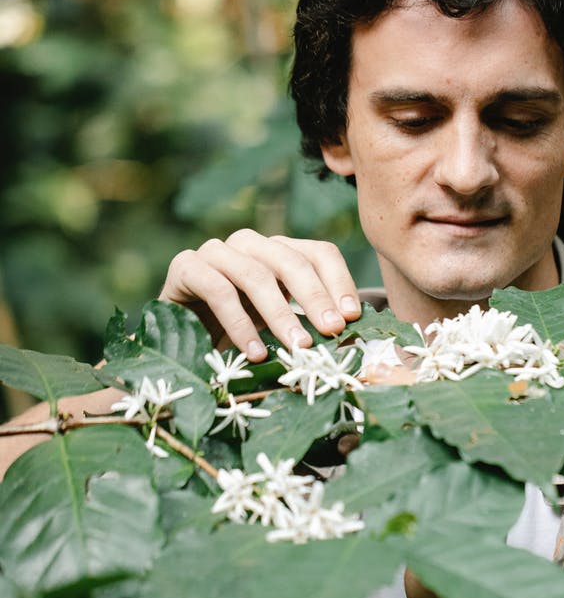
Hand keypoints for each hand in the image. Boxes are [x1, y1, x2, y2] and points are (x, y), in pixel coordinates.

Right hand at [159, 231, 361, 358]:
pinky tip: (256, 352)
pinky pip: (219, 290)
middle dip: (315, 298)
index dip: (339, 282)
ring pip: (256, 274)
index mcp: (279, 252)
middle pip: (291, 261)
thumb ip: (310, 323)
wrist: (177, 342)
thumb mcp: (279, 326)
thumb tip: (353, 335)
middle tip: (331, 331)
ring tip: (298, 348)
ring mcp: (216, 251)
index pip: (319, 253)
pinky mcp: (186, 266)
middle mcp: (249, 244)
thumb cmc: (238, 336)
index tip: (351, 317)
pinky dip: (240, 325)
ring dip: (281, 314)